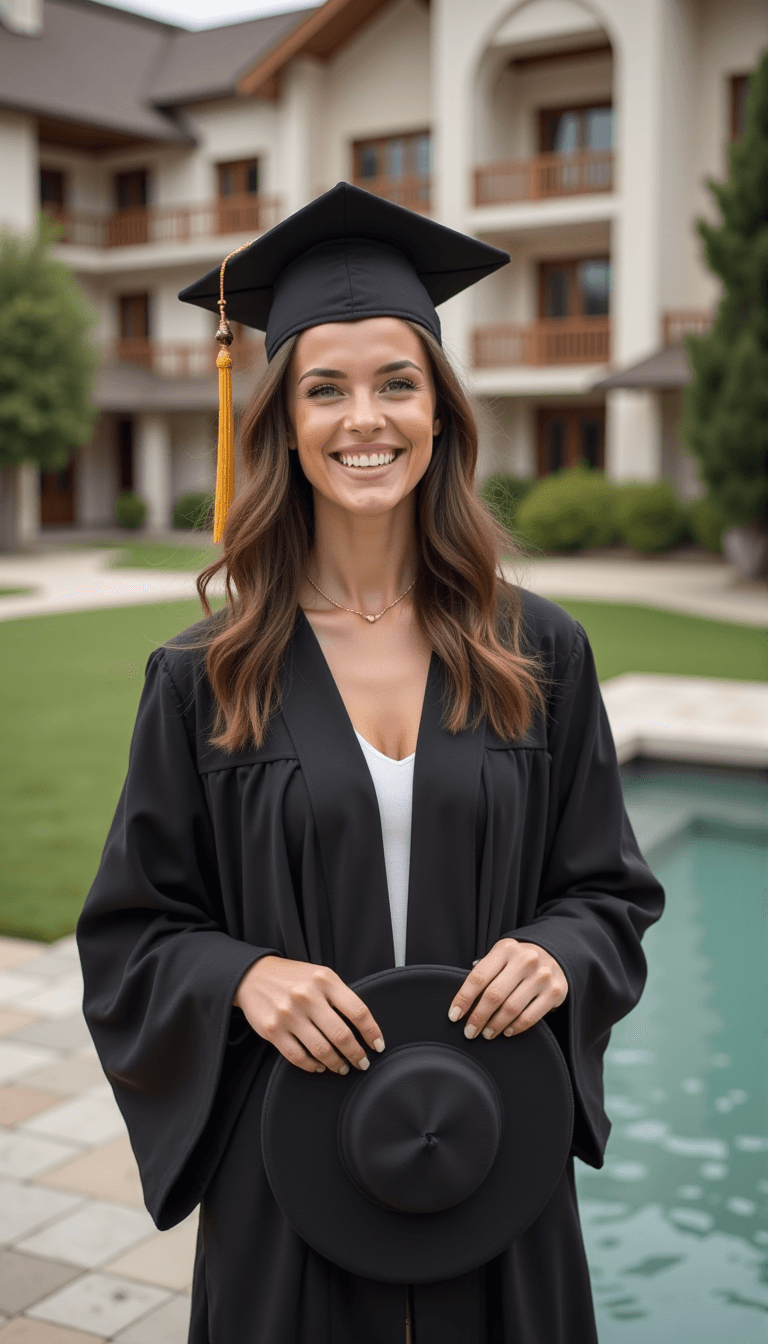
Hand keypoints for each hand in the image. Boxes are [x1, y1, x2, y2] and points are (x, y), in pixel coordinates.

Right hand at [233, 956, 385, 1074]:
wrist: (253, 975)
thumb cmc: (294, 978)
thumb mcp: (320, 976)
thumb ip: (340, 996)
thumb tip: (364, 1027)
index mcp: (324, 980)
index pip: (358, 1011)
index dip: (372, 1032)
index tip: (378, 1045)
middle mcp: (307, 996)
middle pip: (341, 1035)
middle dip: (357, 1054)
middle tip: (363, 1063)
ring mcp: (288, 1014)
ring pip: (321, 1050)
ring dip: (337, 1064)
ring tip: (343, 1067)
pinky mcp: (272, 1030)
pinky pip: (298, 1057)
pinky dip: (313, 1066)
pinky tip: (320, 1066)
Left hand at [448, 939, 567, 1040]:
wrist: (555, 956)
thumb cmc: (518, 961)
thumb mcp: (501, 957)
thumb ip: (485, 972)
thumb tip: (461, 1002)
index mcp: (505, 949)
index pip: (479, 976)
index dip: (463, 999)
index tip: (454, 1016)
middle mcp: (525, 960)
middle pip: (494, 995)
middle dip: (478, 1017)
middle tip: (469, 1032)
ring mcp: (542, 975)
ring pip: (512, 1008)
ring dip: (495, 1026)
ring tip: (487, 1033)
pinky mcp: (556, 992)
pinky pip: (530, 1016)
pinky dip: (515, 1028)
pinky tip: (506, 1031)